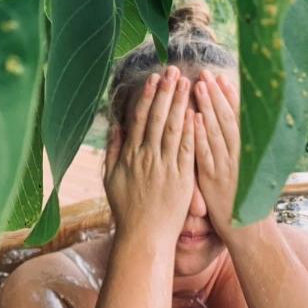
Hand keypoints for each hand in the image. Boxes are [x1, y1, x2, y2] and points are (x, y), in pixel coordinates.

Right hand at [104, 65, 194, 243]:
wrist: (144, 237)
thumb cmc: (127, 208)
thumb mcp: (111, 177)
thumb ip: (114, 149)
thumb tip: (115, 123)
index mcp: (131, 154)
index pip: (140, 118)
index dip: (148, 96)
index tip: (154, 78)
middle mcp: (147, 157)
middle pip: (158, 117)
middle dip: (166, 92)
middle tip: (174, 70)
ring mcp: (165, 167)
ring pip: (174, 128)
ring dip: (181, 104)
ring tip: (187, 83)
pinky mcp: (182, 178)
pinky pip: (187, 149)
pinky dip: (191, 130)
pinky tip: (197, 113)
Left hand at [194, 69, 240, 238]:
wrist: (249, 230)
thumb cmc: (249, 199)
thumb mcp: (254, 170)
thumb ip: (246, 148)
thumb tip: (240, 125)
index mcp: (249, 152)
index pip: (239, 118)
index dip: (230, 97)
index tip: (221, 78)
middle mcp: (240, 155)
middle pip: (227, 119)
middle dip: (216, 95)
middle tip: (205, 74)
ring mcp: (226, 166)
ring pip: (216, 131)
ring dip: (207, 107)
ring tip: (198, 86)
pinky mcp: (213, 180)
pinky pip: (205, 153)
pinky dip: (200, 134)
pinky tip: (194, 118)